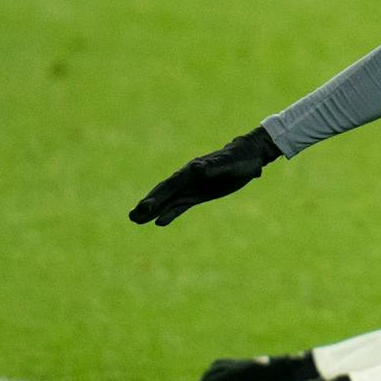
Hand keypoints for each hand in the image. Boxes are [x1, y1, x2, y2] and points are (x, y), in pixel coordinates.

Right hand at [129, 127, 283, 226]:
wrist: (247, 158)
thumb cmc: (239, 159)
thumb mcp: (228, 163)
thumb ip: (212, 166)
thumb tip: (196, 167)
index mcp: (191, 171)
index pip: (170, 185)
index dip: (157, 196)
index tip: (145, 207)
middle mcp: (186, 179)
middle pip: (163, 193)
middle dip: (148, 205)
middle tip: (132, 217)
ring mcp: (190, 187)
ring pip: (167, 201)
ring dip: (152, 210)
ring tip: (135, 220)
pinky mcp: (197, 195)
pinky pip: (180, 205)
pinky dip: (169, 213)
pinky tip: (158, 222)